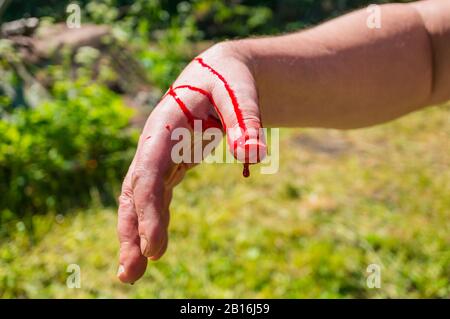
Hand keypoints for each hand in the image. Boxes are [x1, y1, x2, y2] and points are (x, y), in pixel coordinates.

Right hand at [117, 42, 266, 282]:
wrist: (220, 74)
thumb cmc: (229, 80)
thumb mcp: (239, 91)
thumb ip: (245, 120)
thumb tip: (255, 156)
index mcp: (165, 125)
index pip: (149, 173)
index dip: (148, 210)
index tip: (155, 247)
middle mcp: (155, 144)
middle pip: (135, 192)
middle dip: (130, 233)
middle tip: (130, 275)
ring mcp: (160, 156)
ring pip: (140, 199)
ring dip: (135, 235)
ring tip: (132, 275)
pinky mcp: (170, 165)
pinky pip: (156, 197)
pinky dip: (151, 223)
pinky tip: (151, 247)